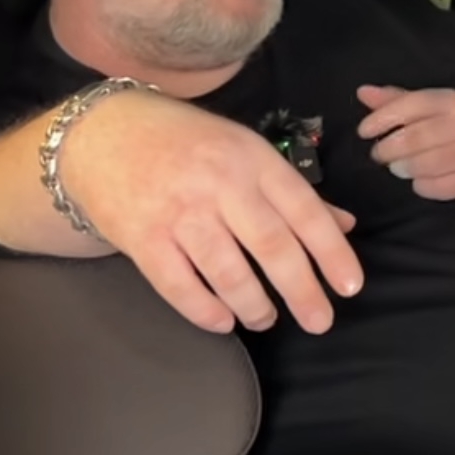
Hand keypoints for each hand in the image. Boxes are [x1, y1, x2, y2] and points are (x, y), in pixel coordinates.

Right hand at [55, 90, 362, 334]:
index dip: (332, 252)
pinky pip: (179, 285)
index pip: (305, 211)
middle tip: (320, 321)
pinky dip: (205, 310)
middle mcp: (221, 184)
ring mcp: (180, 211)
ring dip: (254, 305)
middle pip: (272, 245)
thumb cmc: (187, 143)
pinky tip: (223, 321)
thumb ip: (293, 191)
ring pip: (228, 271)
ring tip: (267, 319)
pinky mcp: (143, 236)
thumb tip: (345, 225)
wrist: (103, 132)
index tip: (350, 287)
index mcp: (254, 160)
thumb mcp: (246, 151)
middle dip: (301, 290)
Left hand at [357, 84, 454, 200]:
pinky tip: (423, 178)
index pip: (410, 106)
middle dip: (387, 150)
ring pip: (421, 166)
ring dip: (402, 168)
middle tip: (380, 154)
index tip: (364, 131)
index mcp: (451, 101)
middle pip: (412, 140)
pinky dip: (421, 185)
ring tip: (400, 166)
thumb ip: (397, 100)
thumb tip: (363, 93)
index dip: (382, 119)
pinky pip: (434, 187)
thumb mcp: (433, 106)